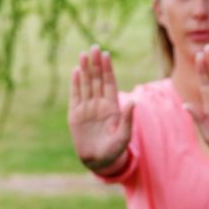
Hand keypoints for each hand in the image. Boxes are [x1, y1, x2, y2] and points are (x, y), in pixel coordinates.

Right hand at [67, 45, 133, 171]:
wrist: (98, 161)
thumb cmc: (114, 150)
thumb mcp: (124, 136)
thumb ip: (128, 119)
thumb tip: (133, 101)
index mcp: (112, 107)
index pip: (109, 83)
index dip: (108, 69)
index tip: (106, 54)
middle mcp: (99, 104)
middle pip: (97, 80)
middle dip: (96, 64)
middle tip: (94, 47)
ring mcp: (86, 108)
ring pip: (86, 84)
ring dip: (85, 70)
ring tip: (83, 54)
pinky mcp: (75, 115)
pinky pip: (75, 96)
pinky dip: (75, 84)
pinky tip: (76, 71)